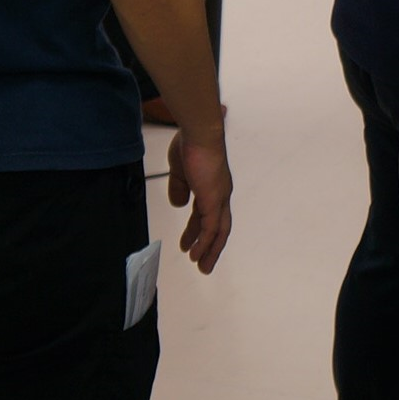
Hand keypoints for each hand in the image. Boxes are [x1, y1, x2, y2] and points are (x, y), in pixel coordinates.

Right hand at [166, 123, 232, 273]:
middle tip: (201, 262)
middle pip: (218, 226)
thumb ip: (179, 188)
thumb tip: (178, 204)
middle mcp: (219, 194)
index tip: (189, 243)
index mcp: (212, 186)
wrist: (199, 134)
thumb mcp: (179, 171)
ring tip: (201, 266)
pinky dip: (205, 242)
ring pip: (218, 231)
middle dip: (209, 246)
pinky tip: (196, 253)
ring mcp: (219, 197)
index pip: (207, 214)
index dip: (198, 230)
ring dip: (209, 249)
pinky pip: (211, 227)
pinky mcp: (214, 200)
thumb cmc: (190, 146)